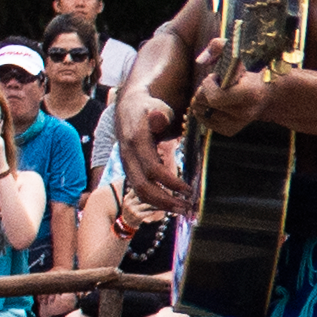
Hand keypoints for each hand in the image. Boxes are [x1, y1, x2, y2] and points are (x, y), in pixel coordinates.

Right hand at [114, 91, 185, 211]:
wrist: (128, 108)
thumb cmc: (148, 107)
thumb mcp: (155, 107)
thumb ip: (159, 115)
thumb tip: (159, 118)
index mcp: (136, 141)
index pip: (152, 169)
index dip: (170, 182)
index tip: (189, 189)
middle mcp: (129, 156)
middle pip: (143, 187)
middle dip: (165, 201)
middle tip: (187, 208)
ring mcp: (128, 164)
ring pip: (140, 191)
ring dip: (161, 204)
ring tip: (182, 209)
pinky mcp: (130, 169)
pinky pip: (140, 189)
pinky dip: (155, 199)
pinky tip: (171, 203)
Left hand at [195, 49, 272, 141]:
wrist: (269, 93)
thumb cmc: (250, 71)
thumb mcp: (237, 53)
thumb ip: (218, 46)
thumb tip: (200, 61)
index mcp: (249, 94)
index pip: (215, 97)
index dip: (208, 85)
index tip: (214, 76)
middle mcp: (244, 113)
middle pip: (205, 104)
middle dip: (203, 91)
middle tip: (213, 84)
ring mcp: (237, 124)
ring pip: (202, 113)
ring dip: (203, 101)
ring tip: (215, 93)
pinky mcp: (230, 130)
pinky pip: (206, 122)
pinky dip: (204, 111)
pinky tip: (213, 103)